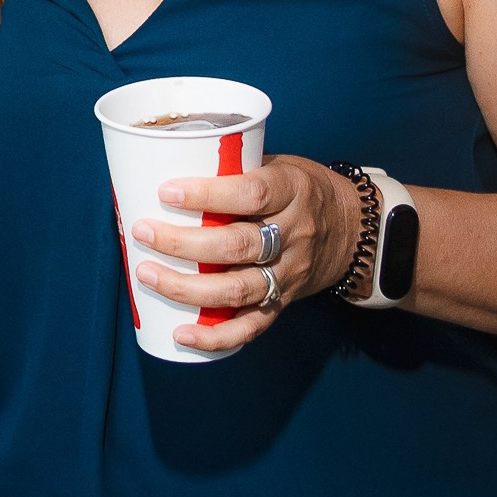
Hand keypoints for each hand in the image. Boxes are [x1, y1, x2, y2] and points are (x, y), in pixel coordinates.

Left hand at [128, 154, 364, 354]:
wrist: (355, 229)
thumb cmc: (300, 188)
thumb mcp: (279, 164)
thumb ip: (234, 168)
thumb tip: (162, 160)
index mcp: (291, 190)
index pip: (250, 194)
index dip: (207, 195)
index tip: (165, 191)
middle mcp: (293, 234)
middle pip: (237, 245)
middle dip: (182, 243)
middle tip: (141, 232)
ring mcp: (289, 273)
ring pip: (238, 289)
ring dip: (187, 288)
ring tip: (147, 274)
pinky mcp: (284, 302)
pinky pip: (251, 326)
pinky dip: (215, 336)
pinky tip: (182, 333)